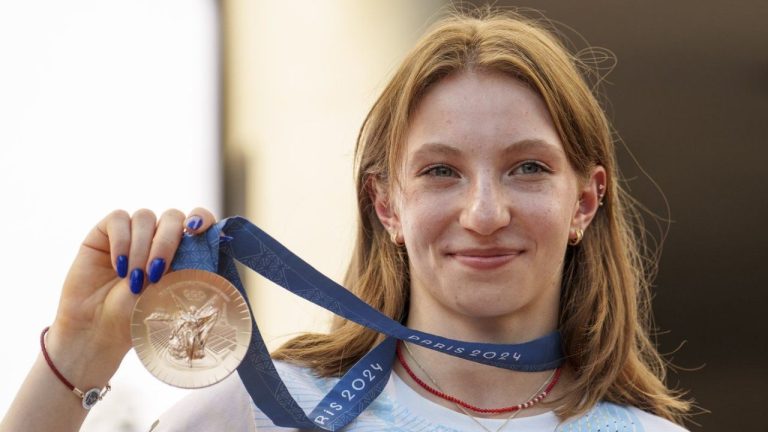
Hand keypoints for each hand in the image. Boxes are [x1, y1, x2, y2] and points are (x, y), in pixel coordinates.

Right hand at [46, 207, 215, 380]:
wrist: (100, 330)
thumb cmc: (138, 315)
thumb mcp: (170, 293)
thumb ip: (186, 268)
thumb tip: (203, 251)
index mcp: (181, 249)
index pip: (199, 219)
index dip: (202, 217)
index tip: (197, 230)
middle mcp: (158, 236)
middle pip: (172, 216)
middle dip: (166, 242)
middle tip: (156, 272)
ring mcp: (133, 232)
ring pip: (145, 217)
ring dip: (141, 248)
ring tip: (134, 280)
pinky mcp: (105, 232)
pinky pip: (118, 219)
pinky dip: (121, 242)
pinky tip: (119, 267)